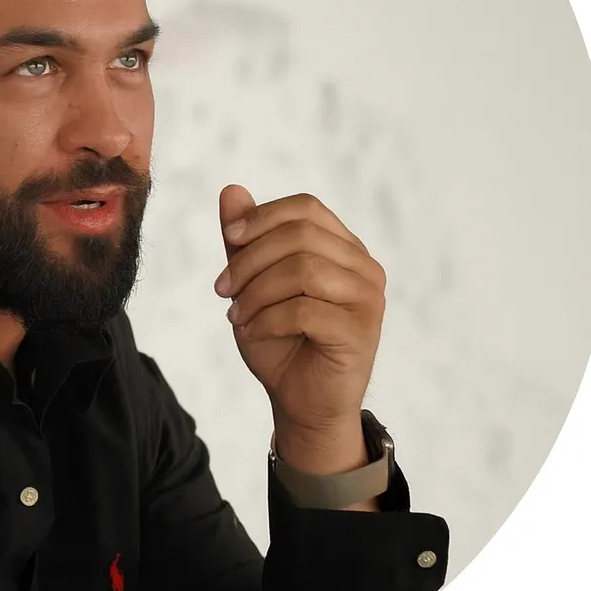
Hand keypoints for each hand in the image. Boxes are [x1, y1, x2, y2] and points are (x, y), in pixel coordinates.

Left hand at [214, 187, 385, 460]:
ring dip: (257, 291)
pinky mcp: (361, 332)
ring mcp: (368, 298)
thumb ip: (245, 241)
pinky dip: (267, 319)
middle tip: (222, 288)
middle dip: (251, 259)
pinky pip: (305, 310)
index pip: (306, 208)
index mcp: (342, 247)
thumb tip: (230, 189)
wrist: (300, 401)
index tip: (230, 239)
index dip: (263, 216)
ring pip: (304, 270)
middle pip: (301, 235)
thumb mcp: (252, 284)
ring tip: (235, 315)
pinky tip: (252, 332)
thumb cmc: (280, 339)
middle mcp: (363, 267)